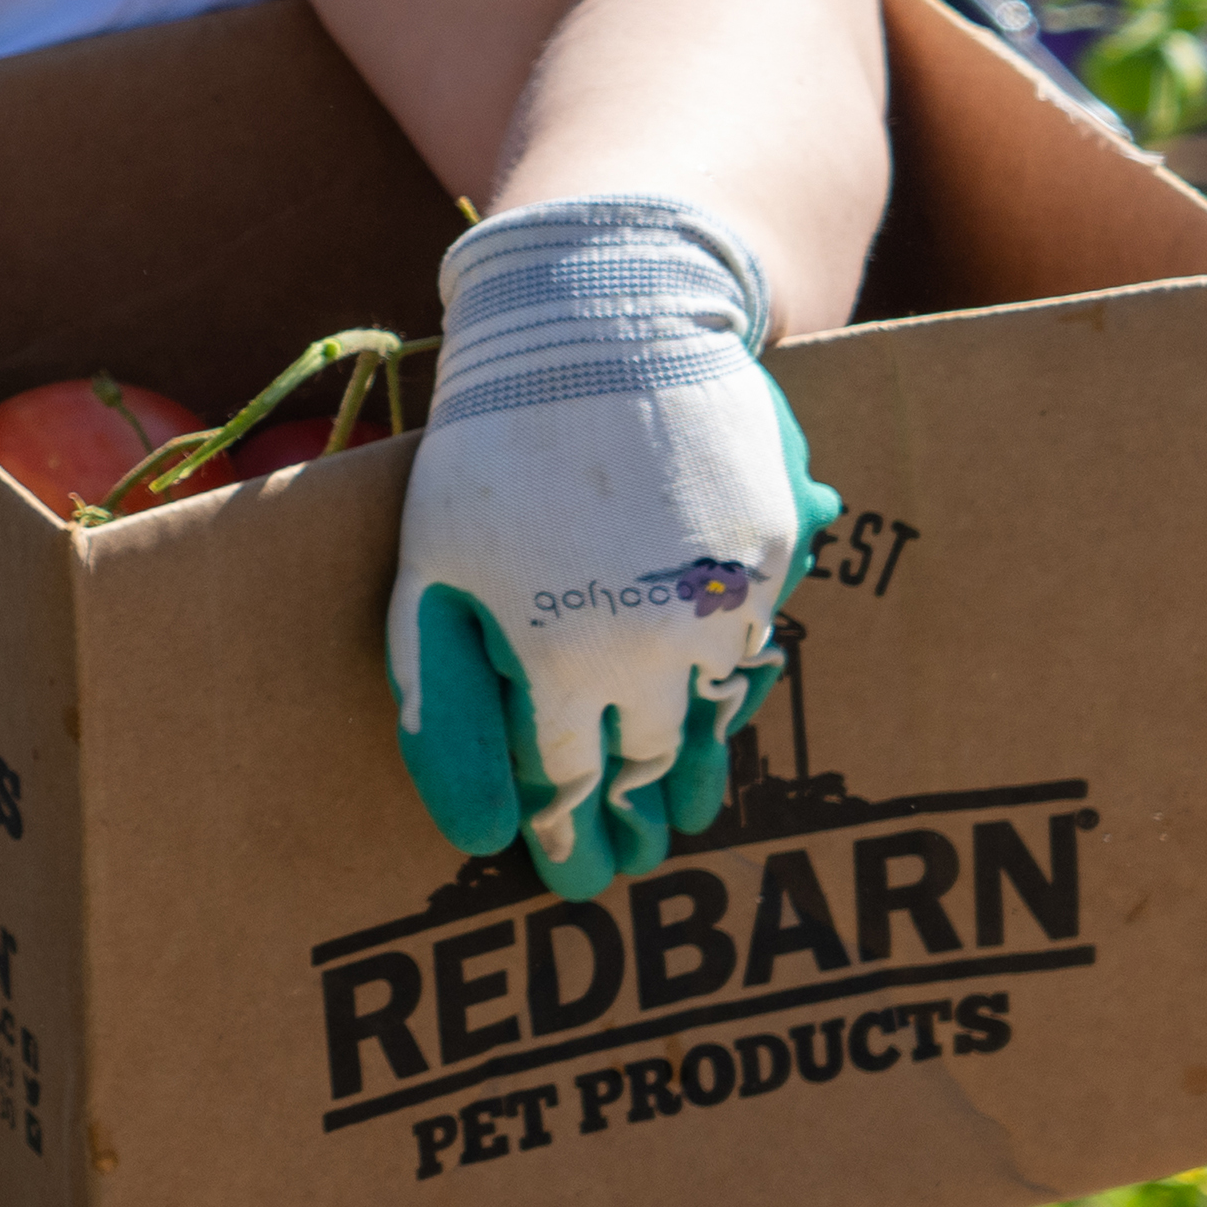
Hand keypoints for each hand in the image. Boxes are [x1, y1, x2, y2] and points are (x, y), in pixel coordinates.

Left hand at [385, 193, 843, 897]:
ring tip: (688, 811)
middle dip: (638, 819)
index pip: (574, 787)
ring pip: (717, 711)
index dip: (573, 839)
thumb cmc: (491, 455)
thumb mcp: (432, 582)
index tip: (574, 881)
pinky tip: (721, 704)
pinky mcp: (775, 547)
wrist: (602, 325)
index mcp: (571, 667)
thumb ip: (451, 712)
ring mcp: (729, 598)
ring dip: (700, 765)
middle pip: (651, 760)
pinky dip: (736, 681)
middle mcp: (663, 649)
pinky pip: (757, 638)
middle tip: (635, 862)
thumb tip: (482, 835)